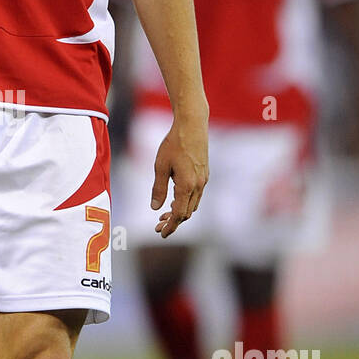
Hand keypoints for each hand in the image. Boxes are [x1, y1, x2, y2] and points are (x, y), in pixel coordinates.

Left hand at [151, 113, 208, 237]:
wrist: (192, 125)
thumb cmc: (174, 144)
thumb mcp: (160, 166)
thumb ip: (158, 188)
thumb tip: (154, 207)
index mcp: (187, 185)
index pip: (179, 214)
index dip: (170, 226)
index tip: (161, 233)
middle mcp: (198, 186)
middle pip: (187, 213)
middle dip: (173, 222)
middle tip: (158, 226)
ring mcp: (203, 180)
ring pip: (193, 205)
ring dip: (179, 213)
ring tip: (163, 215)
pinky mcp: (204, 174)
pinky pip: (196, 195)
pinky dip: (185, 202)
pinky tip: (175, 200)